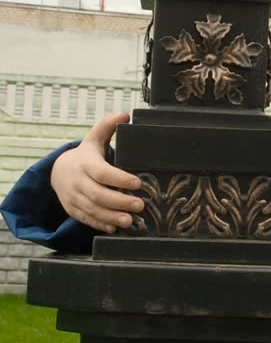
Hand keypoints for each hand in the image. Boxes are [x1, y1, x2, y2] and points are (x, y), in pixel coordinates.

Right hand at [51, 113, 143, 232]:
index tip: (137, 183)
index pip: (102, 172)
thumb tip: (124, 114)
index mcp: (85, 163)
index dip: (119, 179)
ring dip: (112, 216)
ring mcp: (73, 197)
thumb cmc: (85, 155)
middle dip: (120, 202)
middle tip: (140, 205)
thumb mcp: (94, 138)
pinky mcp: (73, 209)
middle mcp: (77, 181)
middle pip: (99, 194)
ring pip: (93, 210)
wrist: (58, 170)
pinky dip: (100, 224)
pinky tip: (114, 228)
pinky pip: (86, 219)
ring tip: (130, 221)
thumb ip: (108, 126)